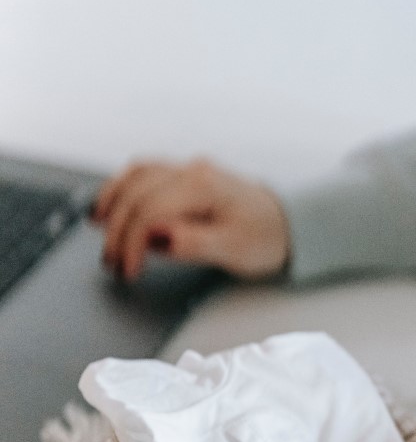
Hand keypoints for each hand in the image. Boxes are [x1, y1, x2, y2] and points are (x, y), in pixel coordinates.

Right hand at [91, 158, 289, 280]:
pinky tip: (107, 207)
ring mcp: (186, 170)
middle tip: (113, 264)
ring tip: (100, 236)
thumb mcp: (234, 250)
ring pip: (134, 177)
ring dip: (112, 205)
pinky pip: (142, 174)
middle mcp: (191, 171)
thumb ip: (193, 243)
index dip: (131, 243)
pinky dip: (120, 190)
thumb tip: (157, 237)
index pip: (150, 211)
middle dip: (117, 231)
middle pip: (136, 193)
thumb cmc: (265, 238)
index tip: (128, 271)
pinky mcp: (183, 177)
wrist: (288, 224)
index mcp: (203, 187)